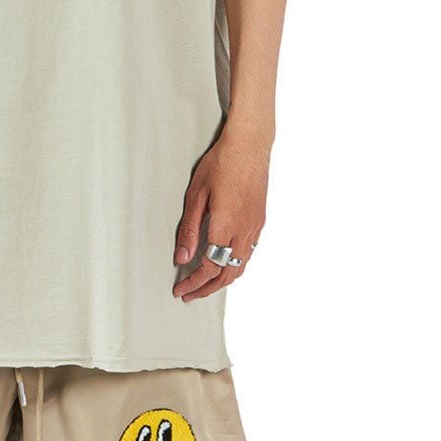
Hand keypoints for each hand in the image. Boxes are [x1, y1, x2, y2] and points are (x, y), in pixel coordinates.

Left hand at [172, 124, 267, 299]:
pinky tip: (225, 264)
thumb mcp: (196, 196)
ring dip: (222, 280)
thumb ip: (189, 230)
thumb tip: (182, 257)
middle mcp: (243, 231)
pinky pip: (248, 253)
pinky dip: (235, 266)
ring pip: (241, 266)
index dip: (193, 283)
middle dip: (207, 289)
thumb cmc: (221, 164)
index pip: (208, 268)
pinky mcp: (260, 220)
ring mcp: (255, 227)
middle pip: (226, 274)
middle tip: (189, 295)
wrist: (250, 145)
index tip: (180, 289)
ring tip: (205, 285)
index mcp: (225, 227)